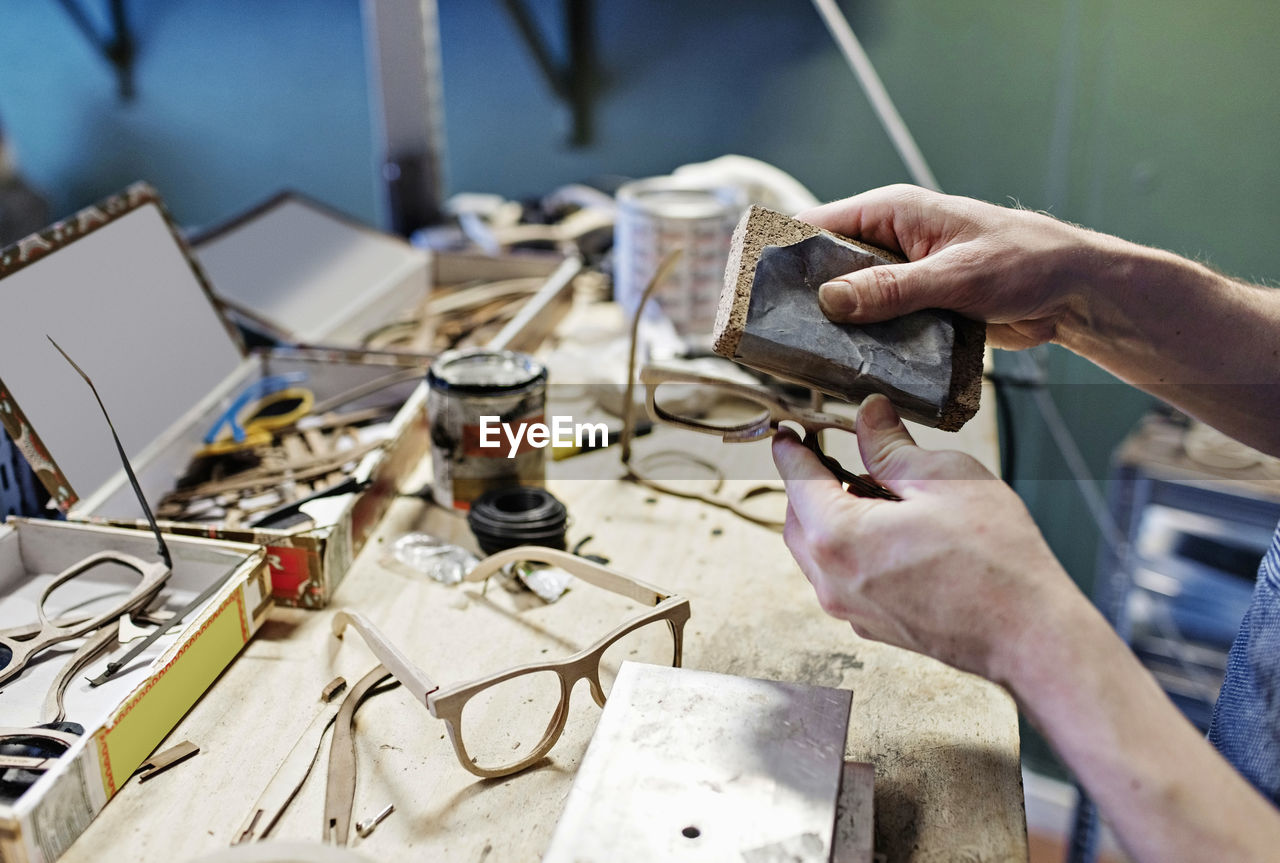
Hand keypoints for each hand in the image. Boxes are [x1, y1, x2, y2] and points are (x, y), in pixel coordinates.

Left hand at [772, 393, 1090, 683]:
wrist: (1028, 635)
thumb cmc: (994, 559)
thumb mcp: (942, 478)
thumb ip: (891, 446)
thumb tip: (868, 415)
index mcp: (839, 538)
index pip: (798, 480)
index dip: (792, 450)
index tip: (787, 433)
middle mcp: (832, 581)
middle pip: (798, 520)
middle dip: (808, 484)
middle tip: (830, 454)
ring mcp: (850, 610)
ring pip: (816, 553)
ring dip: (829, 518)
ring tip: (868, 490)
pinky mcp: (873, 625)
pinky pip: (841, 578)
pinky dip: (848, 549)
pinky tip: (886, 530)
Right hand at [797, 184, 1114, 350]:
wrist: (1074, 292)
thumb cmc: (1025, 262)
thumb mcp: (954, 276)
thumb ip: (891, 289)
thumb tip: (830, 301)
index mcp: (893, 212)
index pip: (819, 223)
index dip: (781, 250)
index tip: (749, 282)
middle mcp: (891, 240)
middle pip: (826, 266)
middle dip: (801, 296)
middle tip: (769, 331)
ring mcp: (903, 275)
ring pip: (850, 300)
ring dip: (834, 326)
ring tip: (799, 355)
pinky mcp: (916, 306)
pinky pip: (877, 323)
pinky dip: (863, 342)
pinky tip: (845, 366)